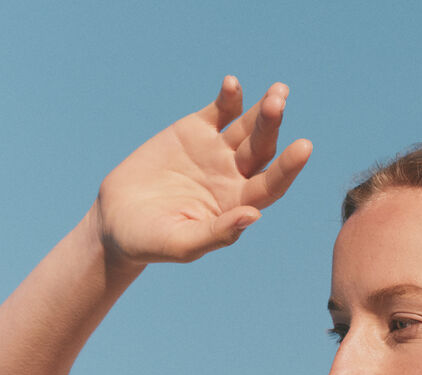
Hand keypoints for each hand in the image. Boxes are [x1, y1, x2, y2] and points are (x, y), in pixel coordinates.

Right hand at [93, 77, 310, 268]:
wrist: (118, 219)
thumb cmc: (151, 241)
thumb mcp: (183, 243)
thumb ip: (218, 232)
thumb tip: (254, 215)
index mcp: (237, 206)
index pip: (271, 185)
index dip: (287, 168)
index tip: (304, 148)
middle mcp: (234, 177)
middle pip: (263, 149)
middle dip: (272, 126)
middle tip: (278, 103)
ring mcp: (216, 152)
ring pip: (247, 127)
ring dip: (262, 109)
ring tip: (277, 92)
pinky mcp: (195, 131)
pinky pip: (219, 110)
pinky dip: (229, 97)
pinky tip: (233, 84)